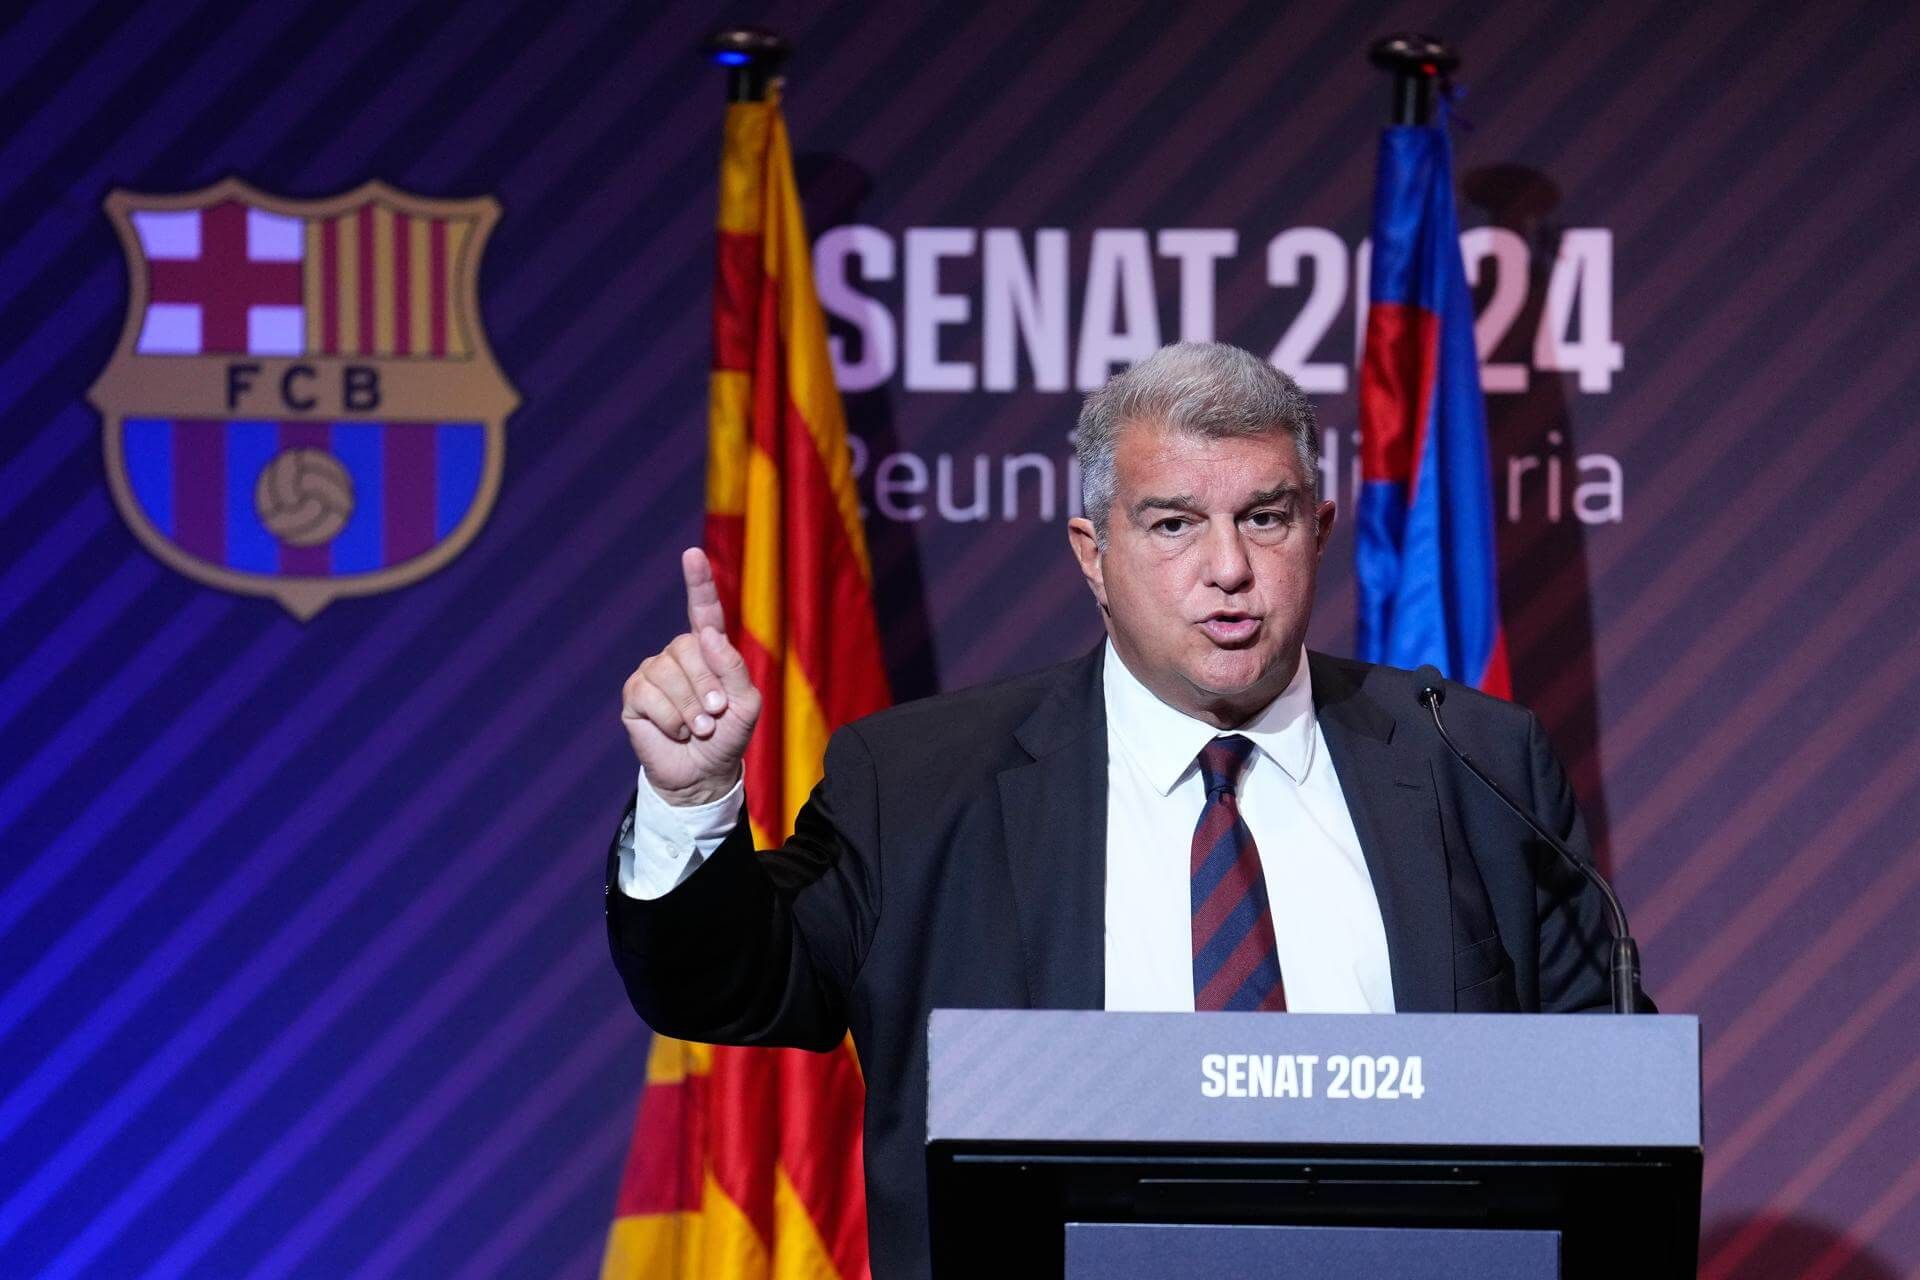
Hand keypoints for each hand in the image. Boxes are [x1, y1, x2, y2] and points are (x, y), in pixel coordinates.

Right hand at [621, 548, 761, 805]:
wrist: (702, 774)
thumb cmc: (728, 737)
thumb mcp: (746, 704)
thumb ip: (734, 668)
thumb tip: (707, 635)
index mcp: (709, 649)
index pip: (703, 610)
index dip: (698, 582)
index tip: (692, 554)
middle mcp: (679, 654)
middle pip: (688, 648)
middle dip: (706, 687)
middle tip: (714, 716)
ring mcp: (654, 672)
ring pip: (667, 674)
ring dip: (689, 709)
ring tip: (698, 728)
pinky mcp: (635, 695)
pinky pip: (648, 695)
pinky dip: (669, 719)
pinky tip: (676, 731)